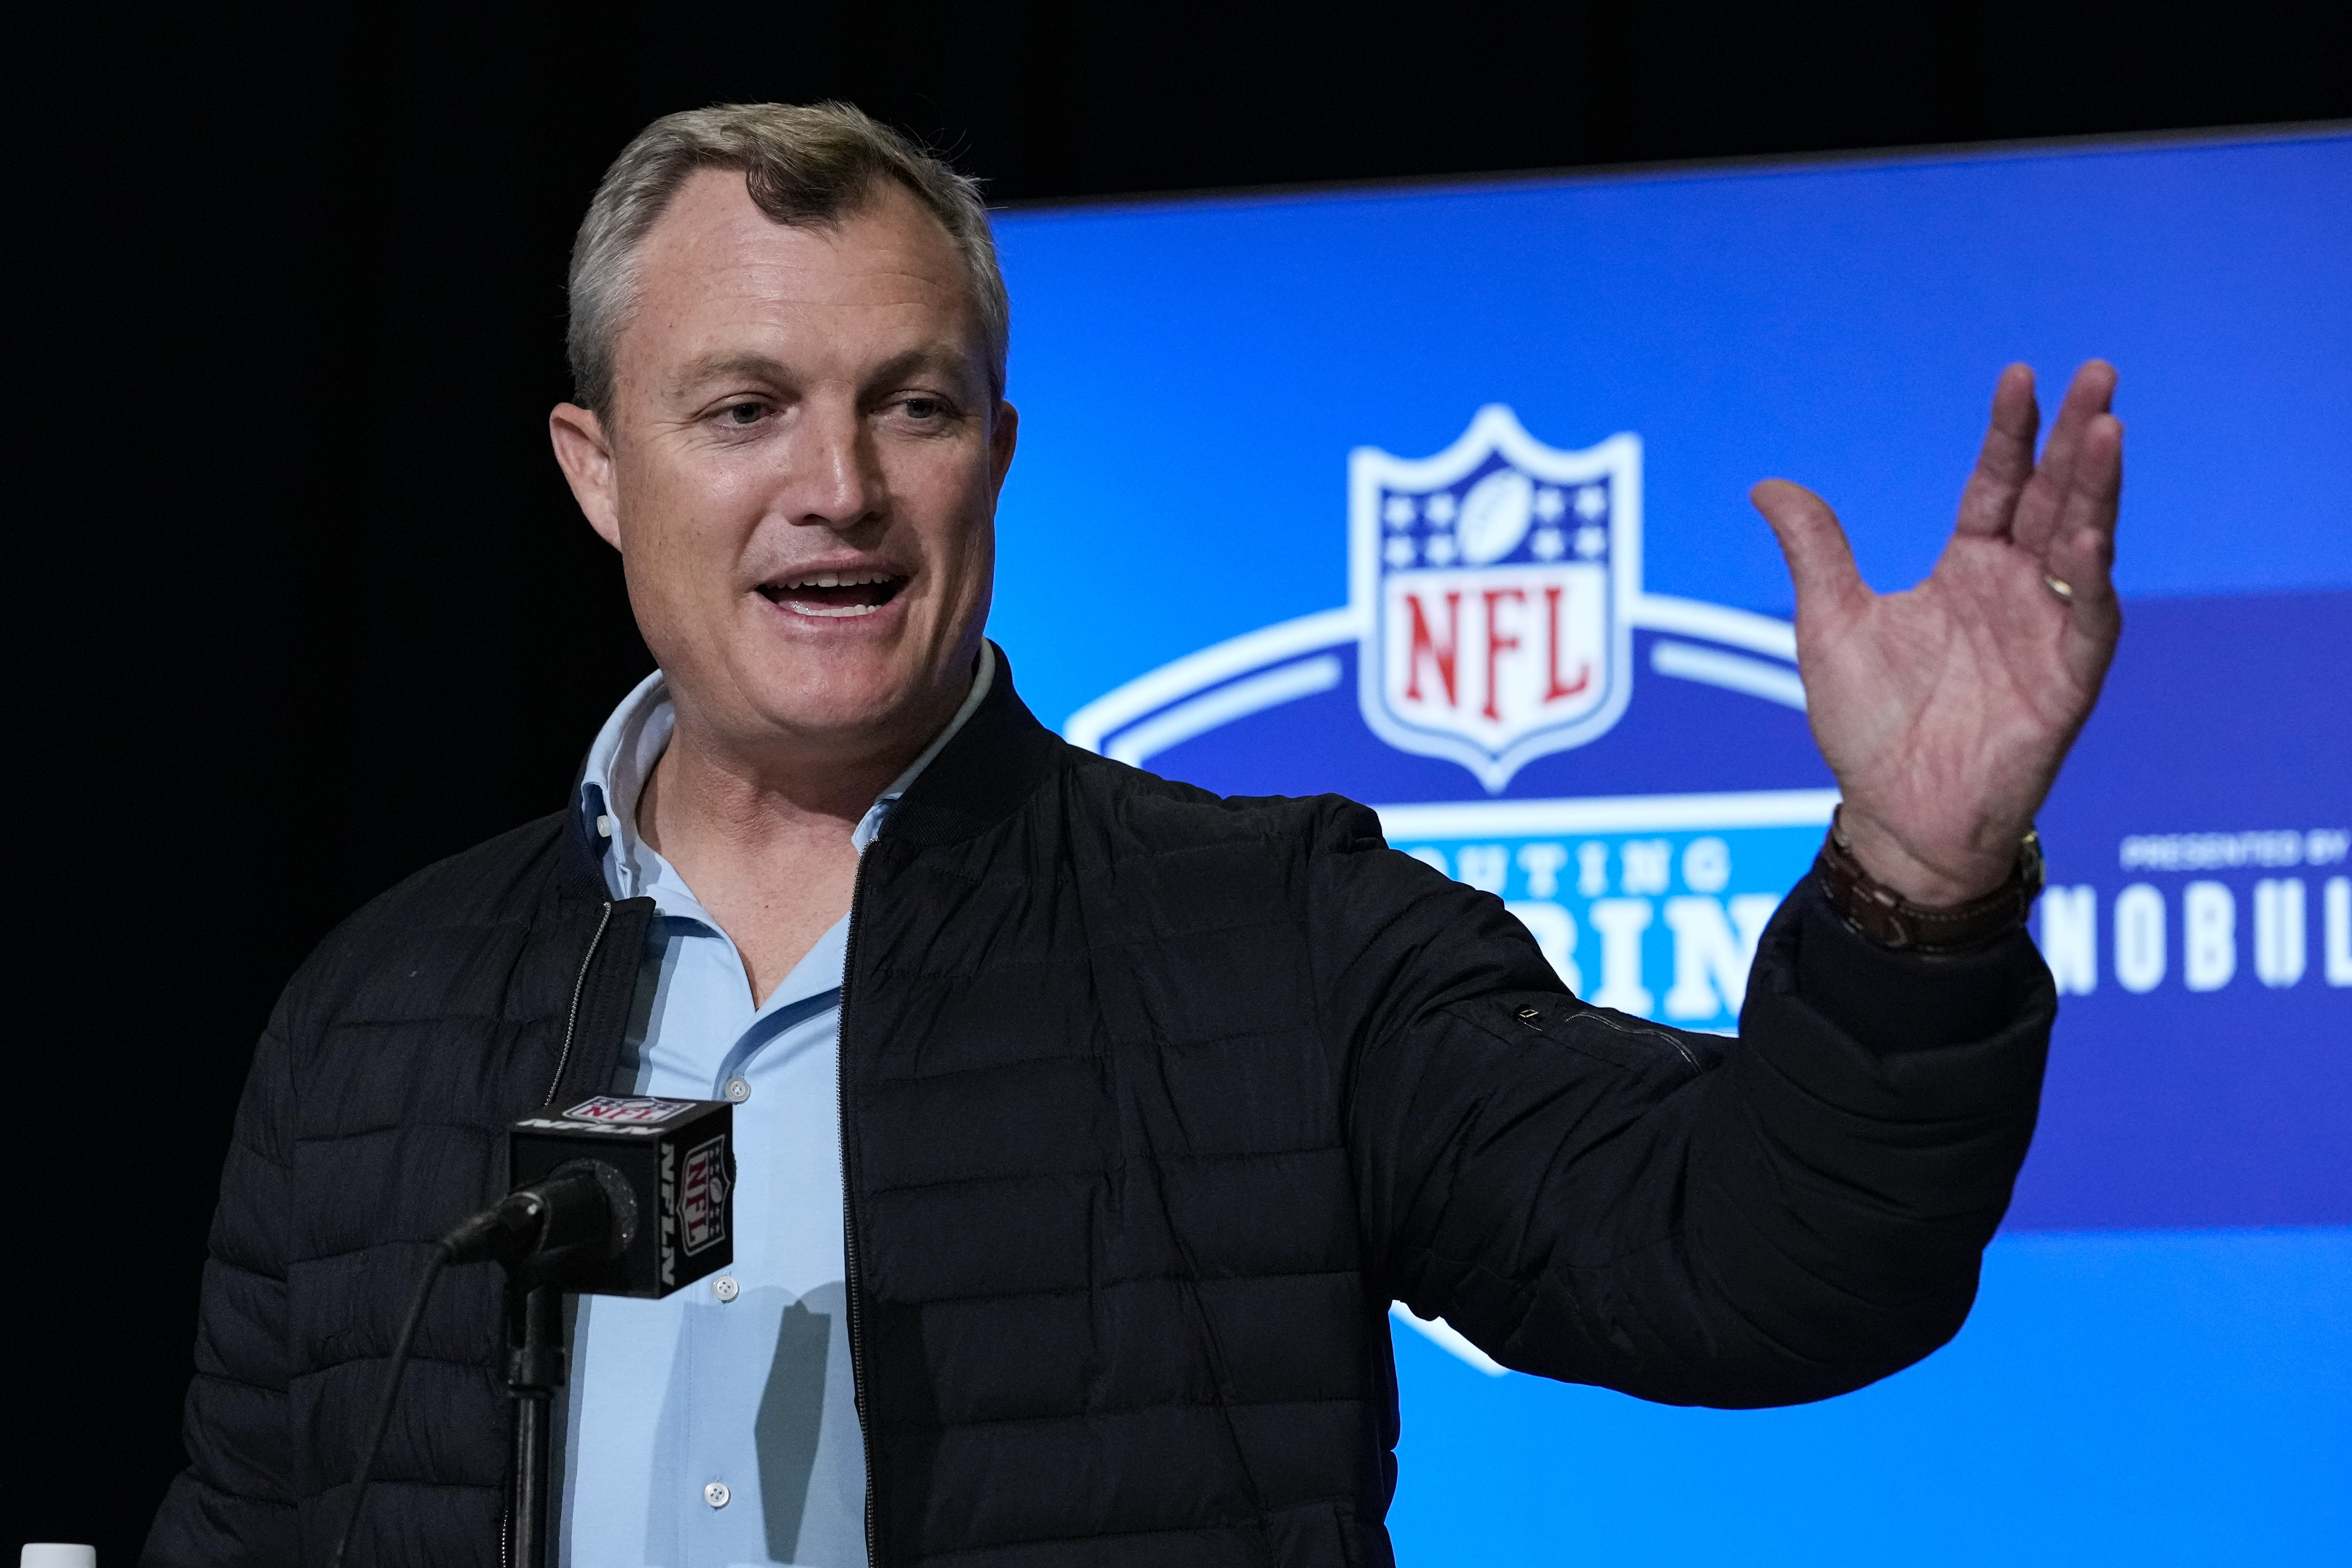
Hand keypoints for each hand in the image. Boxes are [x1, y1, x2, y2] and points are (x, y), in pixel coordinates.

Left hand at [1752, 362, 2122, 905]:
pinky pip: (2087, 618)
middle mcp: (2015, 590)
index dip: (2010, 433)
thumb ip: (1813, 550)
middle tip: (2099, 373)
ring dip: (2097, 488)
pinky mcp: (2067, 679)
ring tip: (2107, 427)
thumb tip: (1767, 485)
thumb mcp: (1828, 622)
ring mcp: (2047, 631)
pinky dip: (2090, 576)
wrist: (1894, 814)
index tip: (2019, 375)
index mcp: (1967, 571)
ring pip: (2083, 542)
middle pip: (2053, 497)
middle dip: (2076, 437)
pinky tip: (2088, 534)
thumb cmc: (1867, 726)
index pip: (1997, 485)